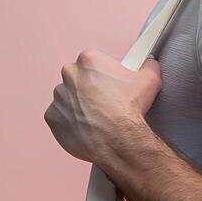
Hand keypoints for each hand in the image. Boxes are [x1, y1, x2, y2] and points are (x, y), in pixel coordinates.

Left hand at [44, 48, 161, 162]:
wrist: (118, 140)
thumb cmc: (129, 110)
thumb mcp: (149, 81)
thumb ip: (148, 66)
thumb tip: (149, 63)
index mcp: (88, 60)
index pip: (92, 63)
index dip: (103, 76)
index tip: (110, 86)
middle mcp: (69, 75)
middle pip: (77, 79)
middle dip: (88, 89)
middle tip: (104, 104)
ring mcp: (59, 96)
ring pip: (67, 99)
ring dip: (78, 106)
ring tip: (96, 119)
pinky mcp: (52, 117)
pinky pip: (59, 118)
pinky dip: (70, 123)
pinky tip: (86, 128)